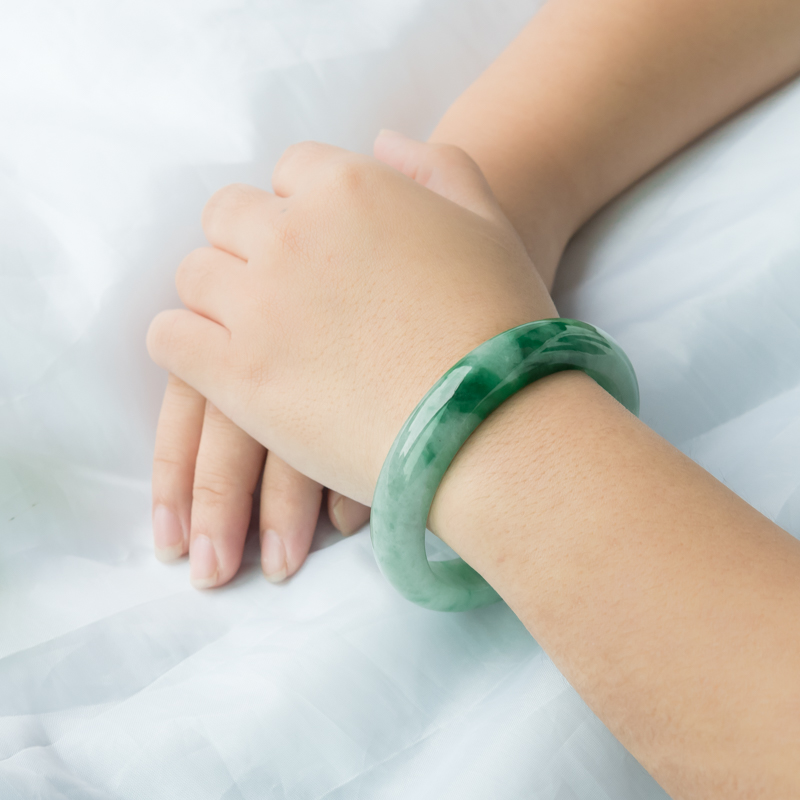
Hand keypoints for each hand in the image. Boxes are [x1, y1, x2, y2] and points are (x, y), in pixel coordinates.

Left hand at [147, 133, 556, 561]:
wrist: (492, 427)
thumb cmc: (502, 328)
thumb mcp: (489, 223)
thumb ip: (437, 167)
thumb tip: (383, 141)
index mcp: (348, 187)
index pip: (290, 172)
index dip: (304, 210)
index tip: (323, 252)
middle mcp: (290, 233)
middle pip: (229, 217)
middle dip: (251, 247)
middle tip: (285, 296)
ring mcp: (256, 305)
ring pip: (196, 275)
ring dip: (220, 297)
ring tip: (256, 336)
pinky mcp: (235, 375)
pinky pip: (169, 336)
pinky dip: (185, 343)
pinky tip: (220, 363)